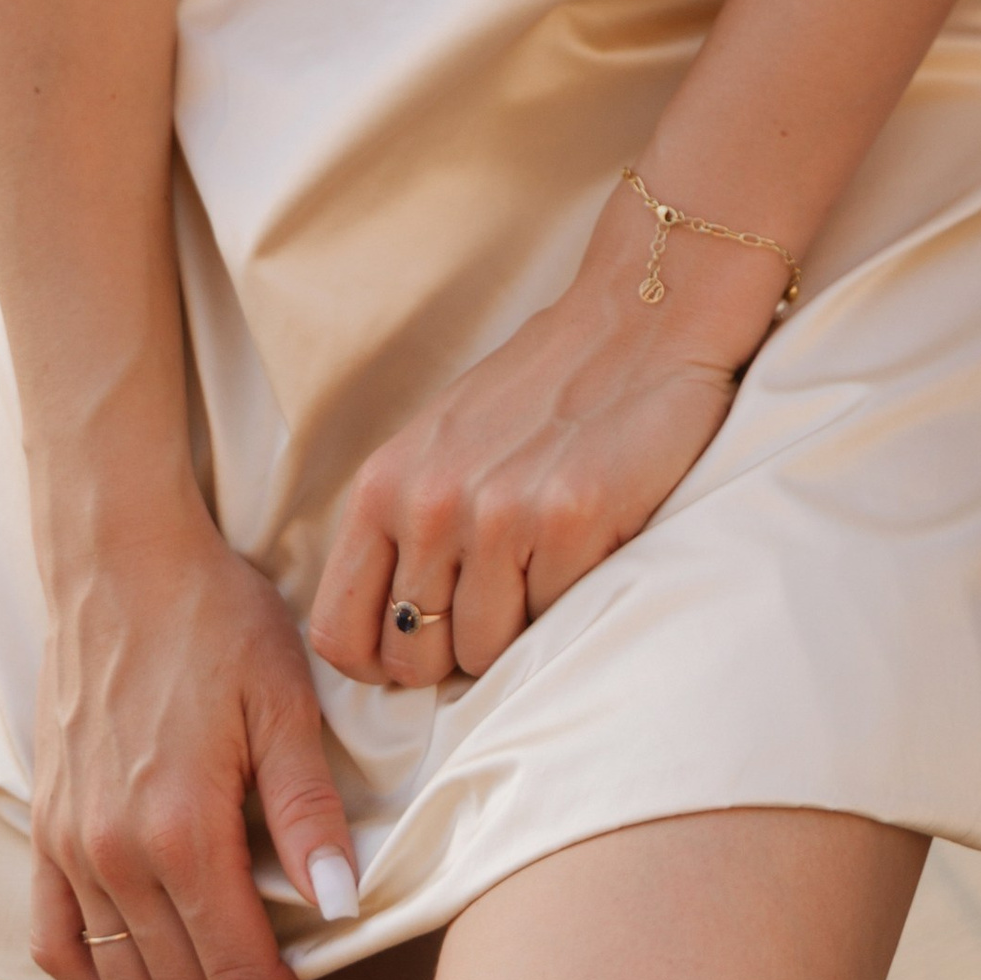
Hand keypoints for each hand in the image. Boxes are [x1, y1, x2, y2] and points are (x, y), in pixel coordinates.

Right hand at [30, 507, 366, 979]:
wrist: (122, 560)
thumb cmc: (214, 615)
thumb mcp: (284, 698)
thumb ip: (309, 811)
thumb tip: (342, 905)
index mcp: (180, 830)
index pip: (241, 975)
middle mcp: (115, 856)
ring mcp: (72, 848)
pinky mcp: (48, 831)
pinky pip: (61, 945)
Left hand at [310, 251, 750, 691]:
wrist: (641, 318)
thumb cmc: (541, 390)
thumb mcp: (442, 445)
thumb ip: (405, 527)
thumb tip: (390, 637)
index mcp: (385, 484)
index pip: (339, 633)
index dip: (380, 661)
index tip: (426, 646)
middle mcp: (430, 503)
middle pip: (413, 659)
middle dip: (455, 651)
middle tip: (502, 600)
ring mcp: (499, 514)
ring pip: (484, 653)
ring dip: (519, 628)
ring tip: (547, 564)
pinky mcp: (571, 520)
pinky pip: (554, 621)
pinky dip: (573, 598)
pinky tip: (589, 542)